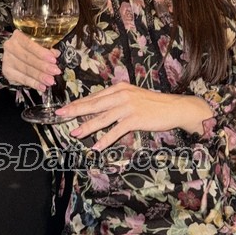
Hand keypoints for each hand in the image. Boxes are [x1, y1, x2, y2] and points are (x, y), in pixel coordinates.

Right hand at [2, 29, 61, 90]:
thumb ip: (46, 48)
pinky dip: (33, 83)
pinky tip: (42, 86)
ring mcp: (7, 60)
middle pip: (28, 58)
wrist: (15, 54)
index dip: (41, 53)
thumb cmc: (29, 47)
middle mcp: (10, 47)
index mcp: (18, 36)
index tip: (53, 59)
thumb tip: (55, 54)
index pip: (29, 44)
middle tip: (55, 71)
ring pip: (26, 69)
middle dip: (43, 66)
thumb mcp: (38, 44)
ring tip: (50, 81)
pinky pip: (22, 79)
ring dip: (39, 76)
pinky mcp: (7, 72)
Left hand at [55, 83, 211, 149]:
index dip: (79, 103)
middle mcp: (122, 95)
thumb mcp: (133, 97)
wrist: (175, 107)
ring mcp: (128, 106)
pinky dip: (105, 139)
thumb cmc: (153, 104)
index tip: (65, 108)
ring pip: (102, 118)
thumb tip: (98, 109)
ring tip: (75, 133)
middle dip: (76, 111)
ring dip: (87, 127)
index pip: (95, 96)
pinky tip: (96, 146)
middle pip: (94, 104)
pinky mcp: (135, 118)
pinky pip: (116, 130)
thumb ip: (116, 101)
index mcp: (119, 88)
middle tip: (60, 115)